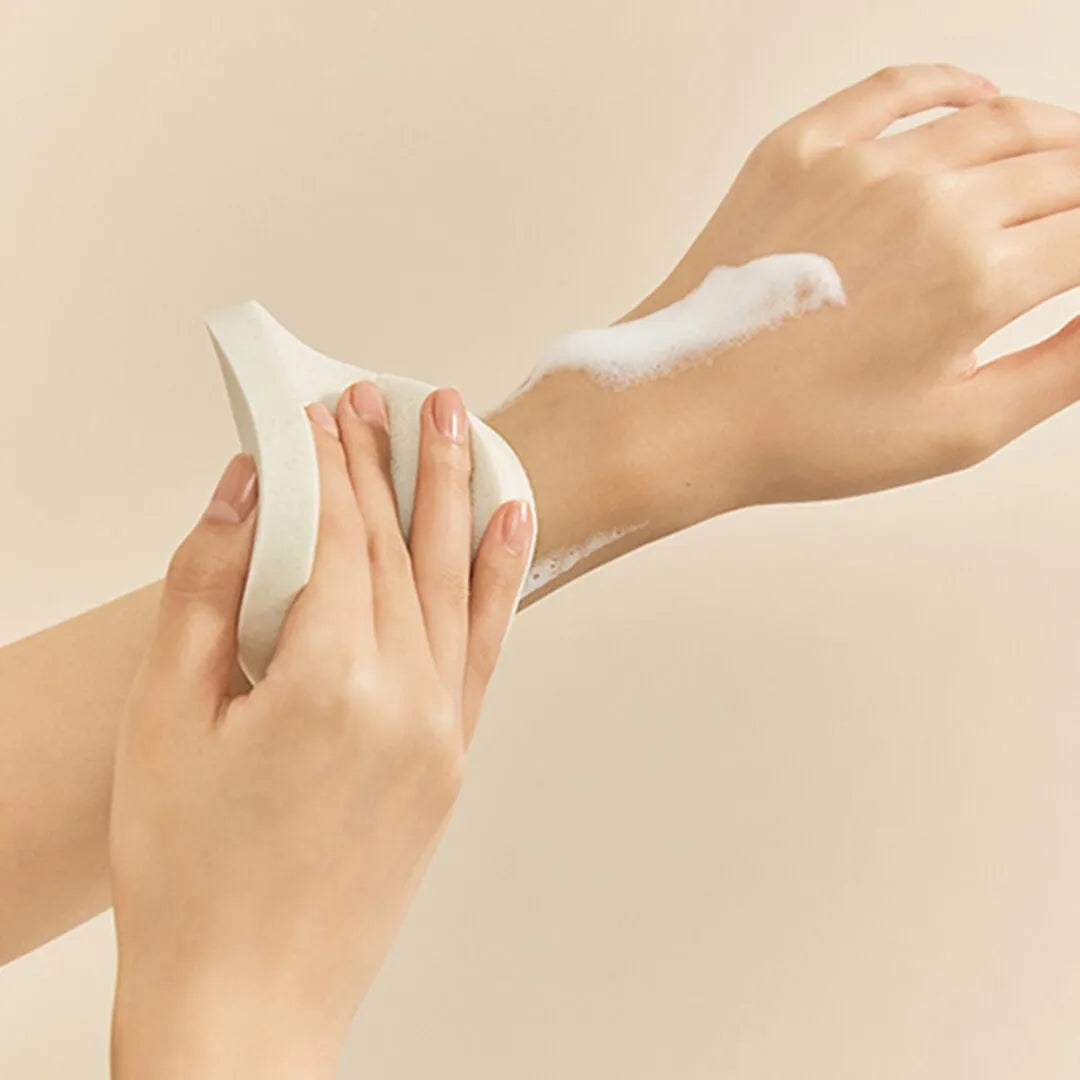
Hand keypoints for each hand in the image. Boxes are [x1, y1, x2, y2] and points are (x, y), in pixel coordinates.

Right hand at [108, 381, 533, 1078]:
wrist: (248, 1000)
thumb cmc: (188, 875)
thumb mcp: (165, 719)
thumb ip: (206, 587)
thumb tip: (241, 488)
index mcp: (328, 681)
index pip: (334, 535)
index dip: (323, 462)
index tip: (315, 406)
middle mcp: (406, 695)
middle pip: (395, 546)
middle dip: (383, 461)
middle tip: (378, 393)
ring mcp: (444, 728)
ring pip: (455, 580)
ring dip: (454, 494)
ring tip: (455, 420)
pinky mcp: (454, 758)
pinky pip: (487, 643)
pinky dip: (501, 575)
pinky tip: (511, 521)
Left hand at [551, 64, 1079, 531]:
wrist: (682, 414)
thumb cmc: (803, 436)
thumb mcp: (956, 431)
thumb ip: (1062, 368)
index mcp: (977, 277)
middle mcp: (928, 202)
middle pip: (1059, 169)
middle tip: (1074, 224)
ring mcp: (859, 166)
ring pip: (995, 122)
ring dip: (1049, 138)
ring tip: (1062, 164)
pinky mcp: (799, 151)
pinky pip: (897, 89)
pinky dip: (954, 86)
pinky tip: (982, 100)